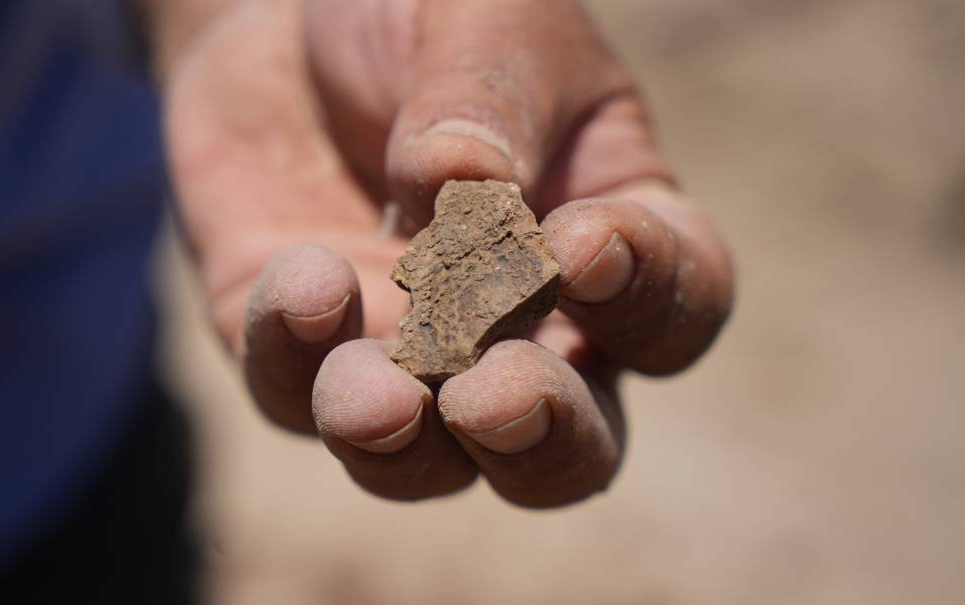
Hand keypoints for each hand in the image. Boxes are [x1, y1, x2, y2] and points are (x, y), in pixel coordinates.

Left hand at [154, 0, 732, 506]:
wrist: (290, 19)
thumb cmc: (426, 15)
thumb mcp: (485, 21)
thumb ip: (491, 104)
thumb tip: (463, 192)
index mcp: (616, 243)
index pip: (674, 308)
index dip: (643, 297)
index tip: (578, 244)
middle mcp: (525, 329)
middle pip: (571, 449)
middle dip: (539, 441)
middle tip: (494, 397)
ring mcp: (410, 357)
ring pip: (429, 464)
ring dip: (405, 445)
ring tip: (375, 393)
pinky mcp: (301, 354)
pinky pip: (297, 397)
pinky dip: (296, 360)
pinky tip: (301, 283)